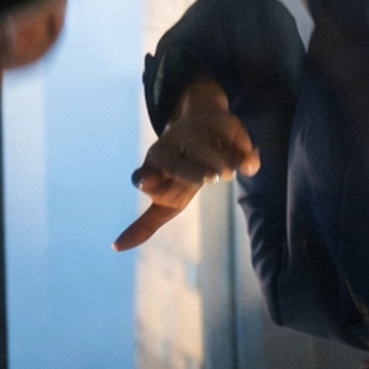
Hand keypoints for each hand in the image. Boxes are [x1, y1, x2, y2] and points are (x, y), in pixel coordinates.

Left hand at [112, 79, 258, 249]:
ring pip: (203, 146)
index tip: (143, 182)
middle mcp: (173, 145)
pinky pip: (232, 133)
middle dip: (188, 172)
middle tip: (207, 179)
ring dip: (217, 160)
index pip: (146, 176)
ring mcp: (197, 131)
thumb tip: (116, 246)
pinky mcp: (221, 121)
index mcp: (156, 162)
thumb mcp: (166, 198)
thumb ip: (146, 224)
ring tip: (230, 172)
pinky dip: (244, 151)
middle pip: (175, 163)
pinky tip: (251, 165)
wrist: (202, 121)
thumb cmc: (181, 170)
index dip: (146, 179)